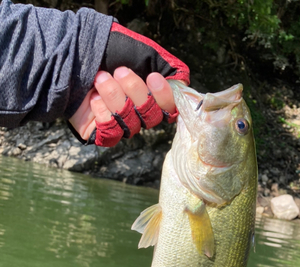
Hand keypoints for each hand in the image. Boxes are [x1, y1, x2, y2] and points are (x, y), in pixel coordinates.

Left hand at [68, 21, 188, 146]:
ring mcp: (121, 126)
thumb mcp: (139, 52)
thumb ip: (164, 65)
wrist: (70, 58)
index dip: (164, 97)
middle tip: (119, 71)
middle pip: (150, 117)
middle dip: (135, 92)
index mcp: (151, 97)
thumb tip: (182, 80)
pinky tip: (94, 98)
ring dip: (115, 97)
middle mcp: (139, 115)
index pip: (169, 109)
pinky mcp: (103, 134)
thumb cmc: (106, 54)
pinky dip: (103, 113)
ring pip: (130, 124)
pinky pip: (112, 133)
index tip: (152, 77)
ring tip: (100, 78)